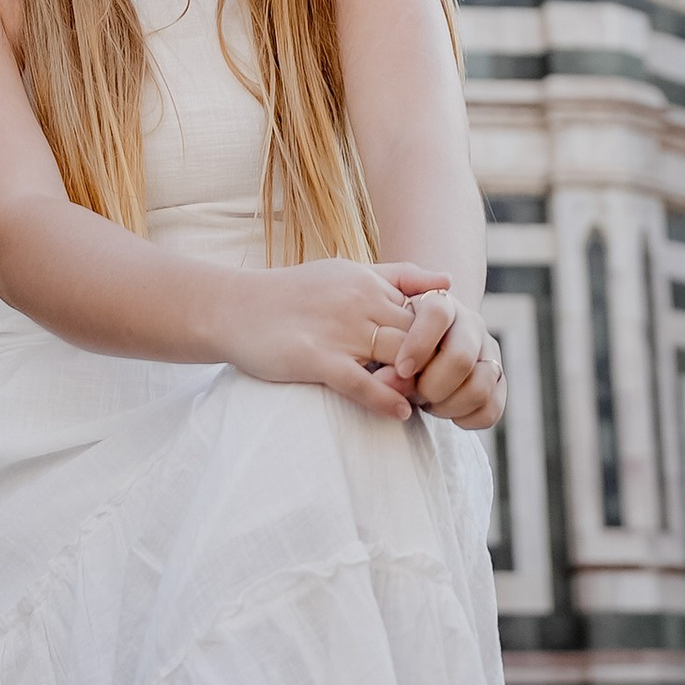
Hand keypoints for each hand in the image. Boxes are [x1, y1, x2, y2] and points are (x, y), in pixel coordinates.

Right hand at [219, 260, 453, 418]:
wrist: (234, 307)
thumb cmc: (294, 293)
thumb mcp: (347, 271)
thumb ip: (398, 275)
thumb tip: (449, 280)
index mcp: (368, 280)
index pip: (426, 310)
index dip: (441, 339)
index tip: (444, 360)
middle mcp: (358, 301)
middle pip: (420, 334)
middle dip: (435, 362)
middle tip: (443, 388)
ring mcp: (338, 330)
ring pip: (398, 357)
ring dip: (417, 383)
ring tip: (426, 402)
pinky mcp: (315, 357)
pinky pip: (360, 382)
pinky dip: (385, 400)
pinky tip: (399, 413)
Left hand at [376, 272, 506, 431]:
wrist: (426, 344)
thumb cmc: (400, 340)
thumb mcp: (388, 336)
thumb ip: (385, 356)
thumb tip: (388, 380)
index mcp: (442, 302)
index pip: (438, 313)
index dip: (419, 344)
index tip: (401, 369)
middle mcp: (471, 324)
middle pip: (461, 357)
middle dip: (433, 385)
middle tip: (416, 393)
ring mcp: (489, 352)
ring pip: (479, 387)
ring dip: (449, 405)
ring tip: (430, 403)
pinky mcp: (499, 382)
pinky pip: (492, 410)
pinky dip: (467, 419)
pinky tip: (449, 413)